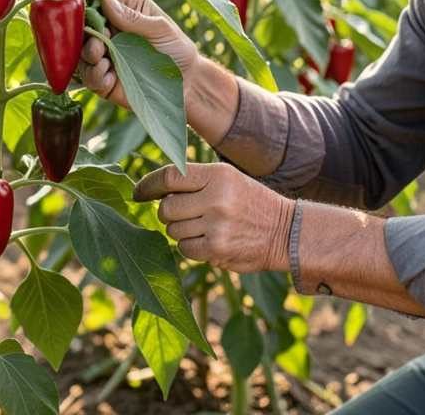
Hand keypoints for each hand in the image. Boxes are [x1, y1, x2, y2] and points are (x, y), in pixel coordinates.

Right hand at [78, 0, 201, 110]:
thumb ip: (133, 17)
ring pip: (82, 52)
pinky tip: (109, 75)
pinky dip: (94, 74)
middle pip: (82, 25)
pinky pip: (89, 77)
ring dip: (88, 53)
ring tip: (102, 56)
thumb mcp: (160, 28)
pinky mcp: (104, 80)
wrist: (188, 82)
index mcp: (123, 11)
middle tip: (100, 38)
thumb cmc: (177, 48)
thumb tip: (106, 1)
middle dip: (84, 30)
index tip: (78, 1)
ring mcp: (105, 56)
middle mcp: (109, 32)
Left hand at [133, 163, 294, 273]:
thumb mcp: (227, 179)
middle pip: (166, 208)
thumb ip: (193, 180)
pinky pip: (185, 249)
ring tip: (202, 227)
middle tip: (184, 214)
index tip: (139, 193)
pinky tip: (209, 241)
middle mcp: (216, 198)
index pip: (169, 176)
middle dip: (168, 213)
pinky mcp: (217, 250)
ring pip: (173, 231)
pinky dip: (191, 247)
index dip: (148, 185)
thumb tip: (151, 191)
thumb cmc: (249, 202)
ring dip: (181, 231)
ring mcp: (217, 226)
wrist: (285, 231)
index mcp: (218, 174)